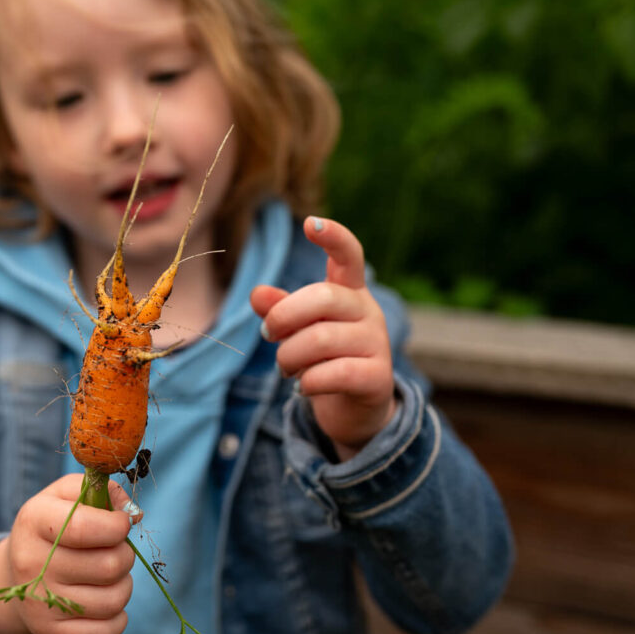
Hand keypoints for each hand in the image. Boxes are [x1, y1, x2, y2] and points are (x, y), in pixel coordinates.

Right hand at [0, 474, 140, 633]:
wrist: (19, 572)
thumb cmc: (54, 525)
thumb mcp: (68, 494)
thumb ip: (103, 489)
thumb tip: (134, 513)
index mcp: (34, 520)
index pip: (84, 527)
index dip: (117, 526)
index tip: (122, 523)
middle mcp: (31, 563)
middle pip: (108, 566)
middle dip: (125, 554)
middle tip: (116, 550)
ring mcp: (39, 603)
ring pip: (114, 599)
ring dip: (124, 584)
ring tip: (109, 575)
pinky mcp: (50, 633)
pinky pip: (107, 632)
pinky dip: (118, 616)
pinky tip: (104, 598)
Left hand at [250, 216, 395, 459]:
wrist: (356, 410)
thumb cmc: (323, 359)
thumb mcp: (298, 331)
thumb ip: (279, 310)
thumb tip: (256, 293)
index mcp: (349, 292)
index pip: (349, 255)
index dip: (333, 236)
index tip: (310, 222)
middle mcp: (368, 311)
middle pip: (323, 297)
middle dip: (283, 316)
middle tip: (267, 336)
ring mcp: (377, 343)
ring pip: (322, 339)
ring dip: (289, 356)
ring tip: (284, 368)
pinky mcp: (378, 377)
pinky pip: (334, 373)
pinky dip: (308, 382)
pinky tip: (303, 388)